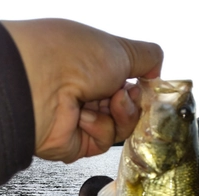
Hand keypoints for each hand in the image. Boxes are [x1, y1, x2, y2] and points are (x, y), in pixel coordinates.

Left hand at [2, 19, 162, 162]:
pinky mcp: (76, 142)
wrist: (42, 83)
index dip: (141, 89)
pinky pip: (103, 142)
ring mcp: (81, 119)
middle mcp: (88, 94)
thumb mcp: (122, 49)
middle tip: (123, 93)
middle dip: (132, 103)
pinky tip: (83, 117)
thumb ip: (147, 58)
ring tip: (106, 102)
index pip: (129, 86)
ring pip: (120, 128)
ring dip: (119, 115)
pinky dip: (98, 128)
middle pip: (128, 110)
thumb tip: (156, 70)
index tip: (146, 85)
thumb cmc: (75, 58)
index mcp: (97, 69)